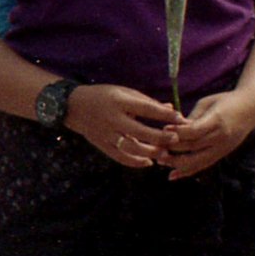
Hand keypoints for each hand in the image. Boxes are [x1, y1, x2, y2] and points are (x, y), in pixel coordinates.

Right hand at [64, 83, 181, 169]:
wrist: (74, 106)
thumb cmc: (104, 96)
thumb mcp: (125, 92)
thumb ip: (147, 102)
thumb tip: (172, 108)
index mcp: (120, 102)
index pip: (146, 109)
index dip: (164, 114)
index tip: (180, 117)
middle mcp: (112, 119)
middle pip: (139, 131)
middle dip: (159, 137)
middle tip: (176, 139)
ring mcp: (106, 134)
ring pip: (130, 147)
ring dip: (149, 152)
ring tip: (164, 153)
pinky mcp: (102, 146)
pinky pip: (120, 157)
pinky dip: (135, 162)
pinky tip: (148, 163)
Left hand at [162, 88, 254, 180]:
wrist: (251, 107)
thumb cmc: (227, 100)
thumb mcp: (209, 102)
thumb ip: (192, 117)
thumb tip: (174, 129)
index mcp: (217, 120)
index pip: (194, 131)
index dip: (177, 132)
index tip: (163, 130)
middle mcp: (220, 136)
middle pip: (192, 146)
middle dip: (172, 148)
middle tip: (155, 147)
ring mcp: (223, 147)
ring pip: (196, 160)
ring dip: (177, 163)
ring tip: (160, 161)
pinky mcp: (223, 153)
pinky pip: (203, 165)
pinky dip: (187, 171)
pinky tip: (173, 175)